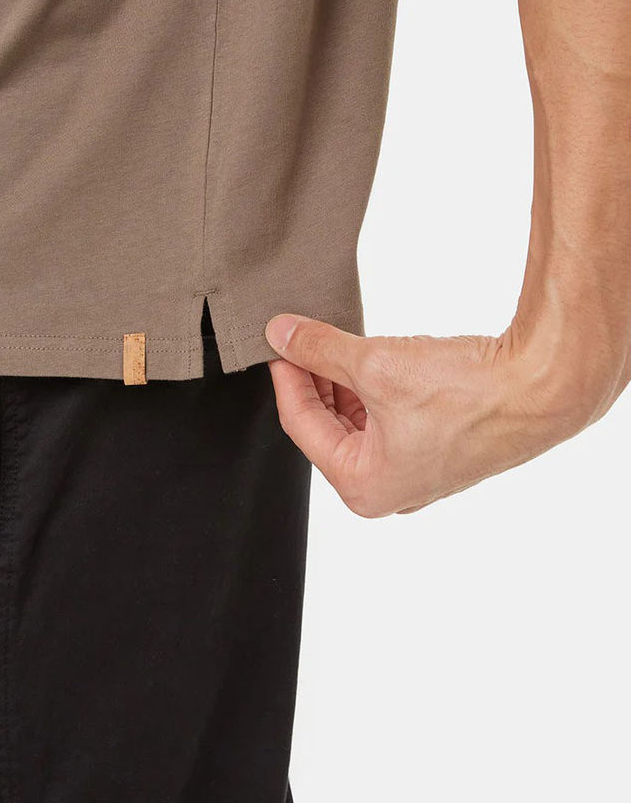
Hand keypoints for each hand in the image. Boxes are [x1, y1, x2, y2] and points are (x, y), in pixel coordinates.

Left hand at [264, 314, 610, 517]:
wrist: (543, 387)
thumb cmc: (468, 393)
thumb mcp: (375, 364)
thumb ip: (320, 349)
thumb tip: (281, 333)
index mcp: (364, 487)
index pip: (300, 425)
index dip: (286, 377)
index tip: (281, 342)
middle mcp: (390, 491)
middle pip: (328, 427)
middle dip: (316, 380)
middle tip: (303, 339)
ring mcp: (418, 474)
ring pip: (359, 422)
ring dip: (345, 383)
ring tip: (338, 344)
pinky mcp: (440, 451)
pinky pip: (389, 421)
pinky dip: (375, 391)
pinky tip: (374, 359)